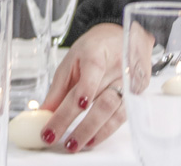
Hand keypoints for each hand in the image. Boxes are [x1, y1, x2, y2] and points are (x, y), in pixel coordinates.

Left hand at [37, 22, 140, 152]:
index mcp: (97, 52)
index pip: (94, 70)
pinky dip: (105, 130)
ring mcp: (130, 82)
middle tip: (59, 138)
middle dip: (80, 122)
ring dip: (93, 131)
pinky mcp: (137, 94)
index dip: (88, 88)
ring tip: (74, 144)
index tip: (79, 105)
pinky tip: (92, 139)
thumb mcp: (71, 60)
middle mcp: (117, 68)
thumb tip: (44, 112)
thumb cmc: (93, 48)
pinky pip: (122, 117)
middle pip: (102, 99)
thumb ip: (58, 87)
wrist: (121, 37)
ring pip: (114, 111)